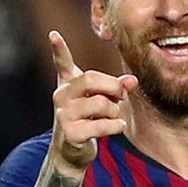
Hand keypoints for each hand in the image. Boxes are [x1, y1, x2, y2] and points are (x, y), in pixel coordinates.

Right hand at [48, 31, 136, 171]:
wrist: (72, 152)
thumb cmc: (89, 120)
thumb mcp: (103, 100)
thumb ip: (117, 87)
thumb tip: (133, 80)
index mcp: (68, 84)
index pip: (62, 63)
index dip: (58, 49)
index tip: (54, 34)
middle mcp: (61, 96)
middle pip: (90, 79)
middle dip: (113, 87)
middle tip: (120, 96)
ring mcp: (63, 115)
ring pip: (100, 103)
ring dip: (115, 111)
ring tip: (114, 117)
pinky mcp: (70, 133)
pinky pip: (101, 125)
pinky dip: (115, 126)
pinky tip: (117, 127)